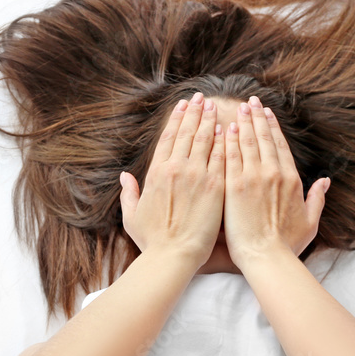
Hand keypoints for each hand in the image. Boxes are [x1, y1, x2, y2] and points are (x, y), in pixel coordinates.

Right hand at [119, 92, 224, 268]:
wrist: (172, 257)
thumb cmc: (152, 242)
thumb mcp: (132, 216)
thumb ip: (129, 193)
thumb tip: (125, 176)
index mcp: (156, 173)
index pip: (168, 138)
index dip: (176, 120)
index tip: (182, 106)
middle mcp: (176, 169)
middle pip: (187, 133)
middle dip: (195, 113)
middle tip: (201, 98)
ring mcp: (197, 176)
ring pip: (205, 140)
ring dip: (210, 121)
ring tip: (215, 107)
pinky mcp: (216, 187)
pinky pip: (222, 158)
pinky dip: (225, 141)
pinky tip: (229, 130)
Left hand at [223, 95, 328, 271]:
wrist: (267, 258)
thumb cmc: (288, 246)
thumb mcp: (311, 221)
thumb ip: (318, 198)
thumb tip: (326, 182)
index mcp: (292, 180)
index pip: (281, 146)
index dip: (273, 128)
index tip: (267, 114)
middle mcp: (273, 173)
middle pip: (264, 138)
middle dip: (257, 117)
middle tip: (251, 101)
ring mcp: (253, 178)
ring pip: (248, 142)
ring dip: (244, 122)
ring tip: (239, 107)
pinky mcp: (234, 186)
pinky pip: (230, 157)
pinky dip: (229, 140)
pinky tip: (226, 128)